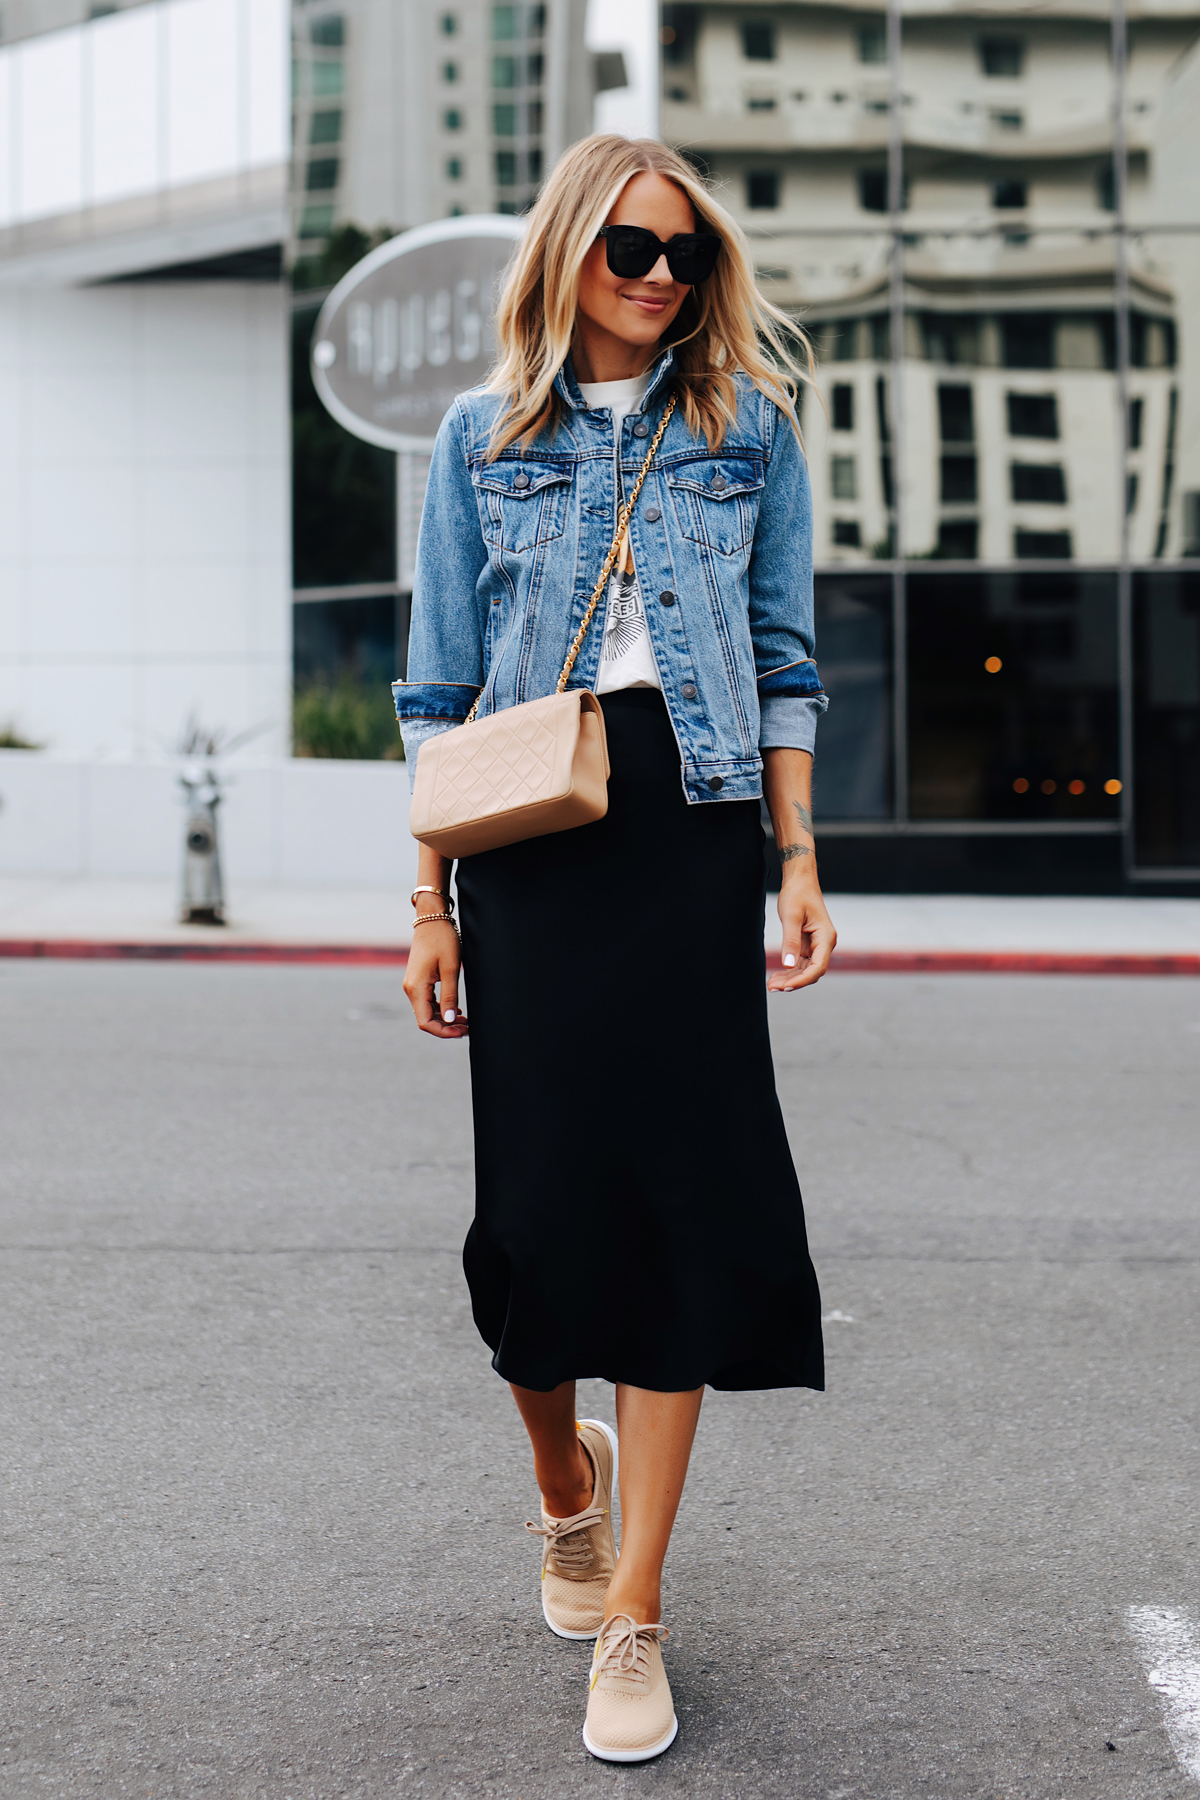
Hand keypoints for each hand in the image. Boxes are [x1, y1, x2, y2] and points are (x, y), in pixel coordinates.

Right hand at [403, 921, 468, 1036]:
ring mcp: (413, 984)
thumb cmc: (442, 940)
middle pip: (425, 1019)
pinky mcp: (418, 980)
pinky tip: (455, 1010)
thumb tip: (448, 1020)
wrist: (432, 919)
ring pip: (427, 1011)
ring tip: (465, 1021)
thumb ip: (449, 996)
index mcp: (416, 988)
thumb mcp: (450, 969)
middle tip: (467, 1028)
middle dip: (446, 1027)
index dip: (444, 1031)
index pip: (425, 1022)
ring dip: (444, 1018)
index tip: (462, 1032)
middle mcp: (411, 989)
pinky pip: (427, 1001)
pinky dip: (441, 1008)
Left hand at [767, 877, 836, 992]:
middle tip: (772, 987)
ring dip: (789, 978)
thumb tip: (788, 965)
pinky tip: (775, 976)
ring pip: (805, 970)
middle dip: (793, 982)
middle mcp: (824, 944)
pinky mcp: (808, 945)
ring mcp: (816, 946)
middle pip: (811, 971)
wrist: (799, 881)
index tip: (786, 987)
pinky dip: (788, 971)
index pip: (818, 967)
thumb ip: (790, 942)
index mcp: (826, 937)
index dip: (802, 980)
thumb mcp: (791, 917)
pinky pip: (800, 963)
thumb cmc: (797, 895)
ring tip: (770, 984)